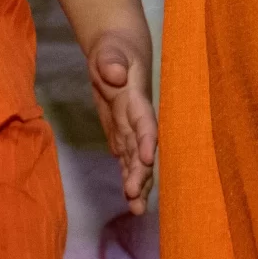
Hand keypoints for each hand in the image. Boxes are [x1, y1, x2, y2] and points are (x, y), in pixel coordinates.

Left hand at [87, 28, 156, 213]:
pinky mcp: (123, 133)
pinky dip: (129, 175)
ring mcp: (131, 127)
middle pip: (142, 148)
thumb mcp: (110, 49)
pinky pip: (127, 158)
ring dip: (137, 182)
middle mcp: (137, 118)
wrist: (120, 52)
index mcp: (136, 98)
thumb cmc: (115, 48)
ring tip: (136, 209)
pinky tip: (130, 197)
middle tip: (135, 198)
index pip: (144, 122)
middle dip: (141, 173)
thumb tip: (116, 75)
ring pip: (136, 158)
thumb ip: (111, 61)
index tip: (147, 158)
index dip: (147, 140)